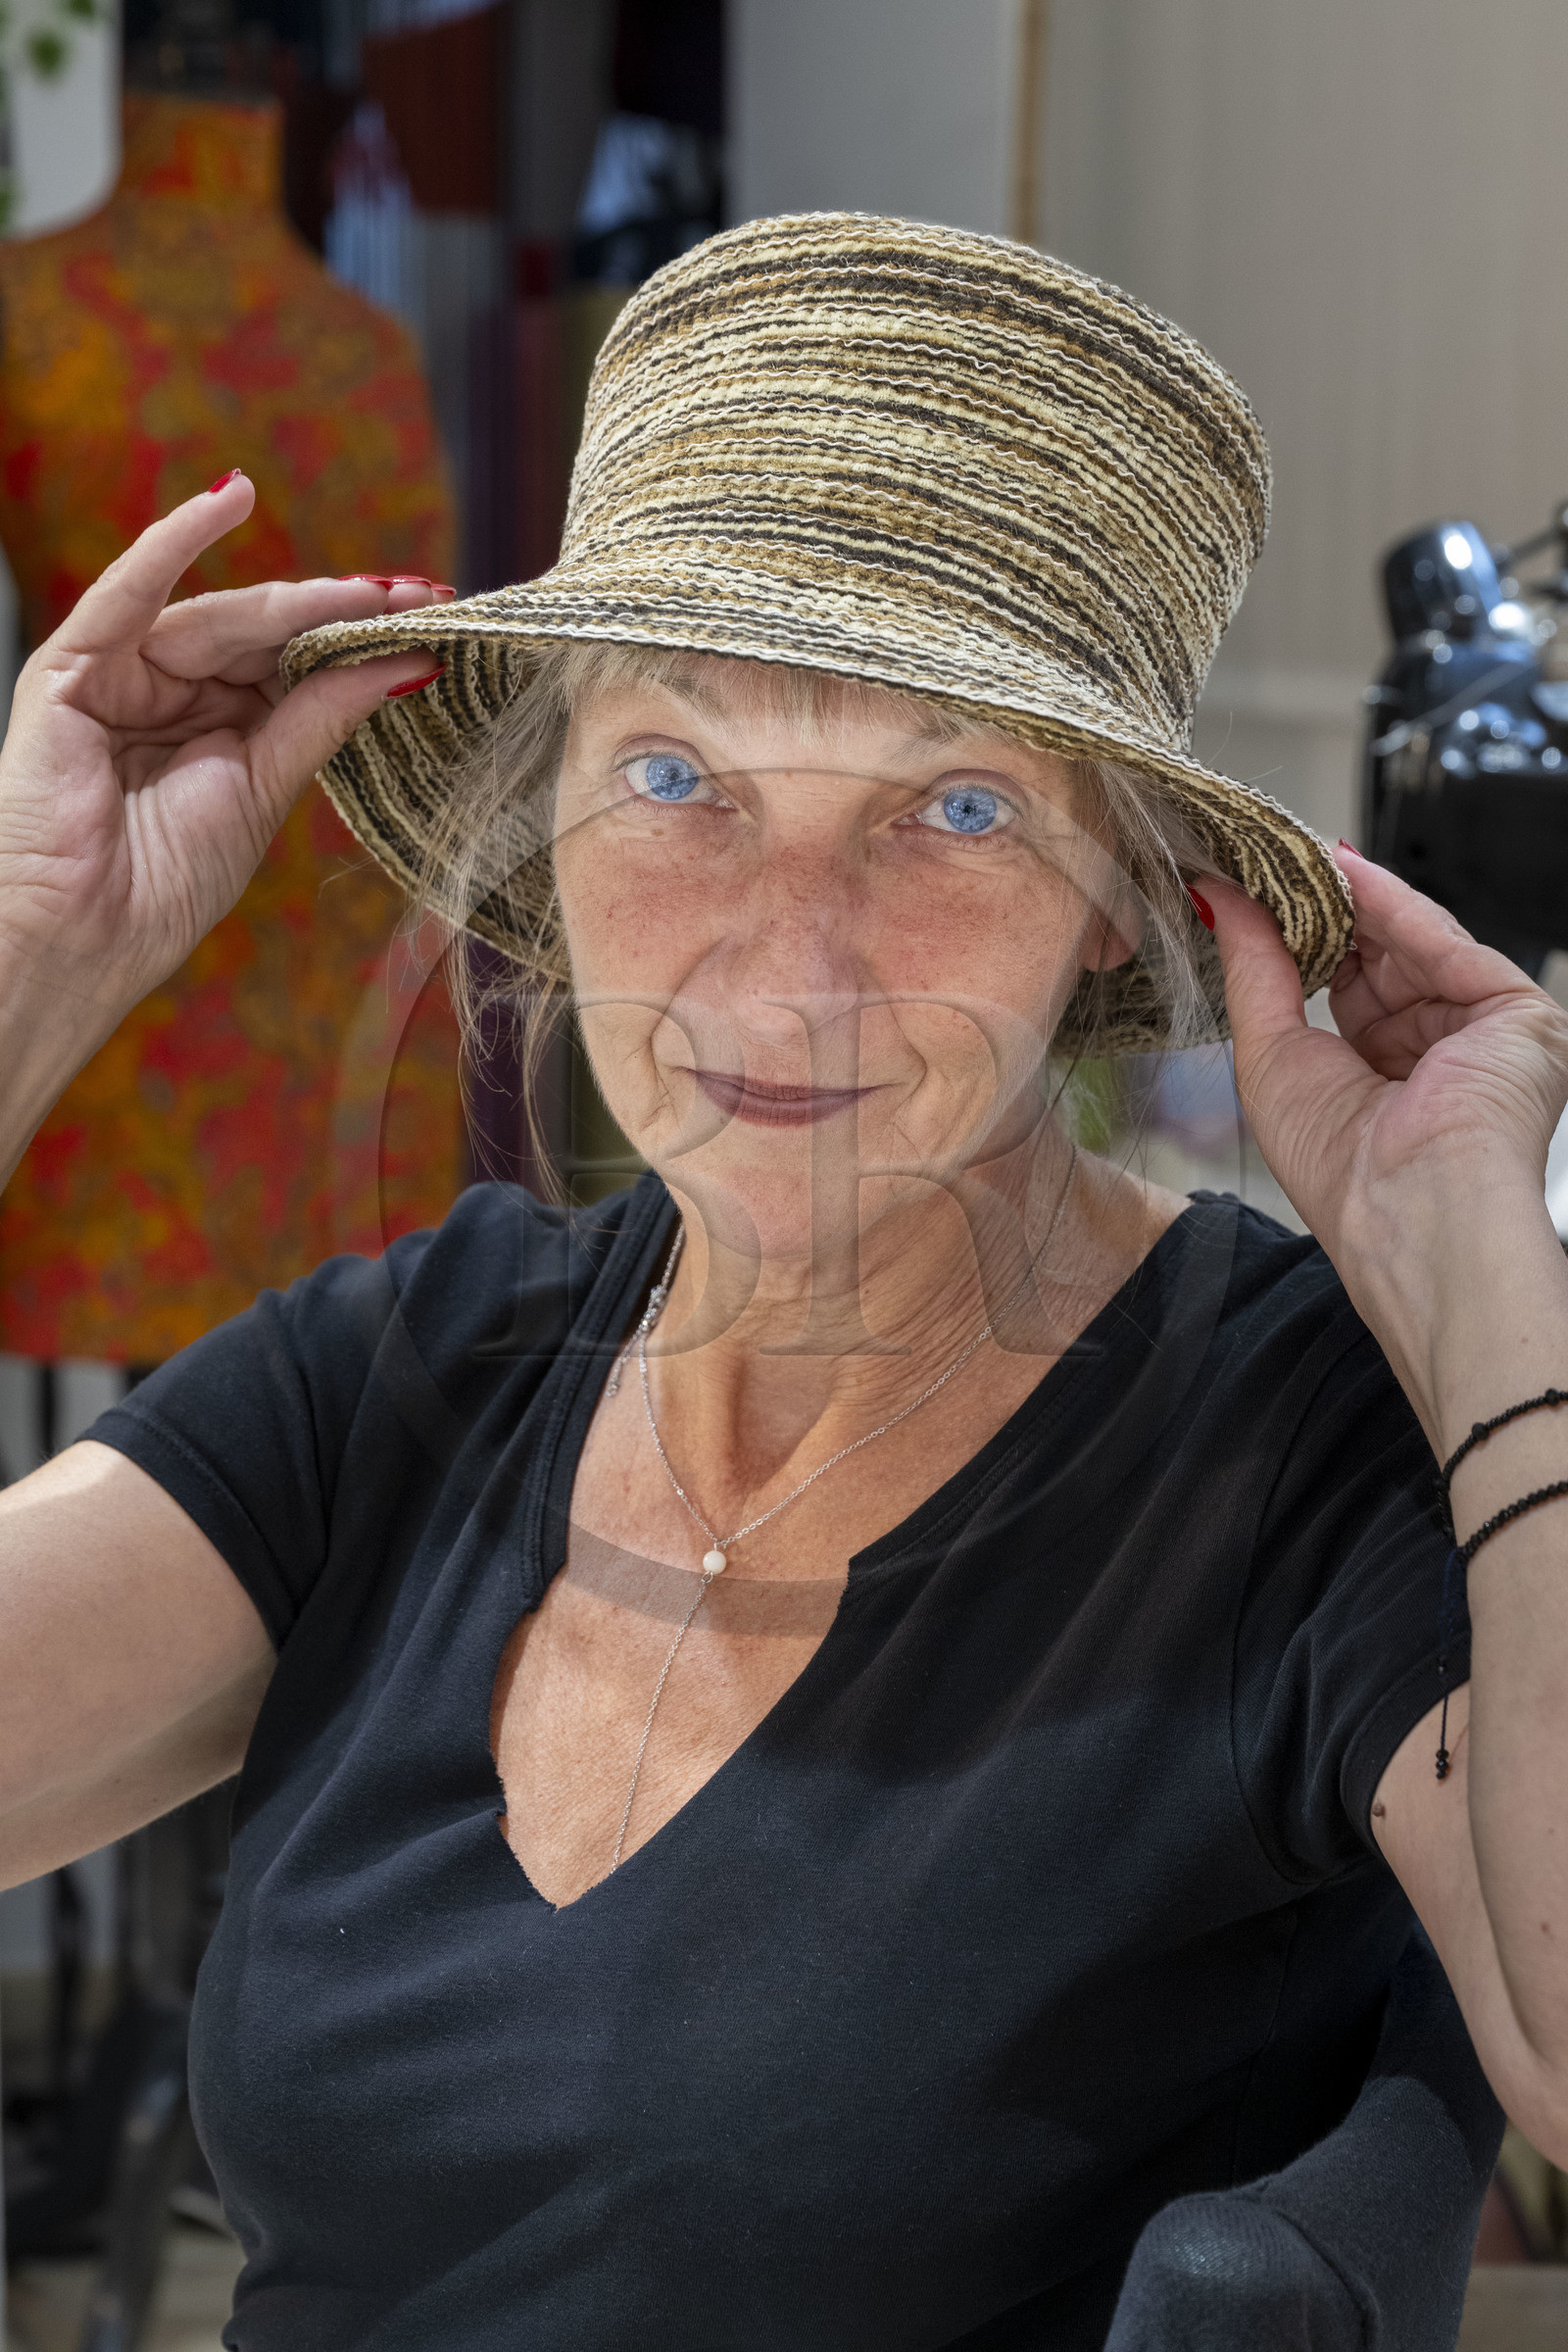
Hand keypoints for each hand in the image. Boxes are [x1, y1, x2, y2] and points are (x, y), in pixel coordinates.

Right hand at [0, 475, 442, 1038]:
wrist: (84, 937)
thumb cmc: (162, 885)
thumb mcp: (265, 787)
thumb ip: (323, 716)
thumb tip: (409, 663)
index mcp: (219, 725)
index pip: (297, 663)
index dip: (361, 641)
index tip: (435, 620)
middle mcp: (173, 691)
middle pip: (267, 632)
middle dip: (345, 611)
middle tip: (423, 595)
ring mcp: (121, 673)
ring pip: (221, 615)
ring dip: (299, 596)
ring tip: (373, 592)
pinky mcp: (72, 666)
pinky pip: (130, 590)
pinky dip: (175, 540)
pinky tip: (231, 500)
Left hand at [1209, 847, 1567, 1283]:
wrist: (1410, 1215)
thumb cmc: (1341, 1172)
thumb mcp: (1270, 1056)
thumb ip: (1252, 973)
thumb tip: (1223, 901)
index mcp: (1389, 1083)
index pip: (1349, 990)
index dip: (1305, 943)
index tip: (1256, 895)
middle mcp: (1441, 1057)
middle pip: (1384, 961)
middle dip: (1327, 914)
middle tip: (1271, 863)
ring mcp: (1484, 1035)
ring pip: (1416, 945)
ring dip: (1354, 902)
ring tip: (1295, 860)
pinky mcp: (1521, 1016)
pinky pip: (1449, 945)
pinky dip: (1395, 907)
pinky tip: (1346, 875)